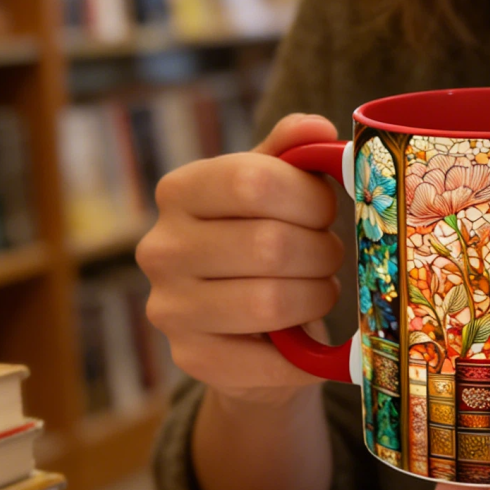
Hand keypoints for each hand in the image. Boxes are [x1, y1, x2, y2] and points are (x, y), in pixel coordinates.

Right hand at [136, 113, 345, 404]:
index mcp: (180, 191)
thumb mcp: (278, 189)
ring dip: (316, 296)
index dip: (309, 198)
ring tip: (318, 289)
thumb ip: (294, 154)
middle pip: (269, 244)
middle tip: (328, 257)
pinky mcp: (191, 360)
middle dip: (321, 253)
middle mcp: (161, 247)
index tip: (326, 211)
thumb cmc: (268, 241)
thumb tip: (316, 129)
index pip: (252, 181)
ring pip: (271, 301)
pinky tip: (307, 340)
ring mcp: (170, 308)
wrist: (249, 330)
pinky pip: (269, 360)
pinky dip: (305, 356)